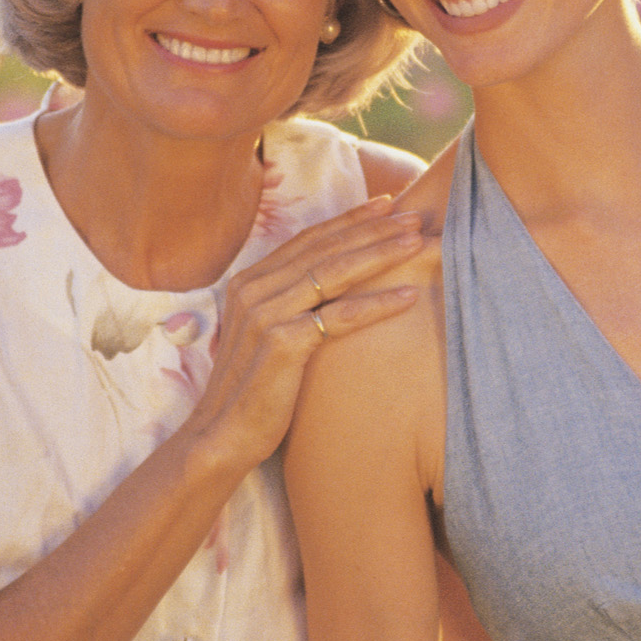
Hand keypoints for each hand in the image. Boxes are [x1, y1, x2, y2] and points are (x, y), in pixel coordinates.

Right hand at [178, 196, 423, 473]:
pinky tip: (409, 295)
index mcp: (250, 281)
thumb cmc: (256, 389)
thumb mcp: (270, 335)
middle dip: (374, 228)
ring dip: (381, 253)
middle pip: (325, 247)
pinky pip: (339, 316)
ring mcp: (265, 314)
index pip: (309, 238)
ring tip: (419, 242)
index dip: (351, 219)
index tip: (389, 204)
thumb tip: (335, 287)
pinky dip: (377, 303)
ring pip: (334, 271)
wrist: (222, 436)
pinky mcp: (281, 343)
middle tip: (416, 215)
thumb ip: (292, 305)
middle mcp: (255, 289)